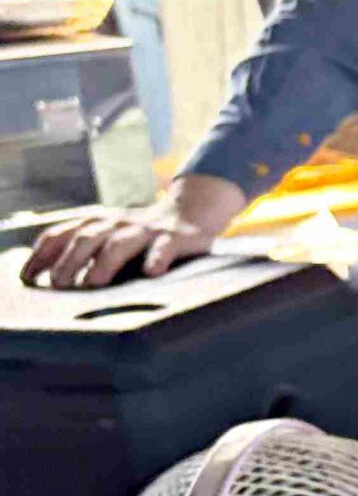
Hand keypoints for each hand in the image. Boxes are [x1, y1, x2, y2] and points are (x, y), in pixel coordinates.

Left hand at [26, 194, 220, 288]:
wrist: (191, 212)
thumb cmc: (142, 236)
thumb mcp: (109, 237)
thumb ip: (84, 253)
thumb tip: (51, 279)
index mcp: (96, 223)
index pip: (60, 235)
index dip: (41, 255)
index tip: (27, 277)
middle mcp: (117, 223)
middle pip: (86, 239)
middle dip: (70, 261)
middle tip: (59, 284)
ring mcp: (146, 230)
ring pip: (120, 243)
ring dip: (105, 262)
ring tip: (94, 282)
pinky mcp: (175, 238)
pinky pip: (164, 248)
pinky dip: (157, 258)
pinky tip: (152, 272)